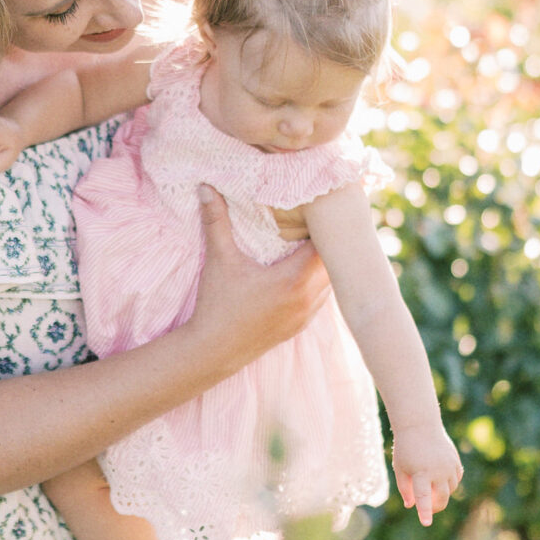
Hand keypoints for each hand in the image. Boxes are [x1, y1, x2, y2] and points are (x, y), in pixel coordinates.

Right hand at [185, 186, 329, 373]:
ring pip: (331, 283)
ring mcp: (306, 315)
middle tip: (317, 223)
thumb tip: (205, 186)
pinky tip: (302, 273)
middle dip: (327, 243)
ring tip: (313, 245)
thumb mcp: (219, 260)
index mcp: (294, 279)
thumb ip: (216, 221)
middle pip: (334, 264)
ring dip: (323, 265)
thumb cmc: (217, 306)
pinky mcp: (300, 326)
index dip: (322, 226)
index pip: (326, 245)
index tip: (315, 210)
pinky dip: (316, 283)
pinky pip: (321, 299)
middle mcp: (307, 299)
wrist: (213, 352)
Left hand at [392, 422, 462, 526]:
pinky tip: (440, 478)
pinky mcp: (455, 461)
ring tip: (430, 486)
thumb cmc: (406, 448)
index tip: (426, 523)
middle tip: (427, 507)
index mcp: (420, 473)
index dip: (425, 511)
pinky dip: (449, 483)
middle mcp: (437, 470)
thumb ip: (404, 488)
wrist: (420, 424)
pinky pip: (456, 479)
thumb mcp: (400, 468)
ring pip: (450, 490)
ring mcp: (449, 465)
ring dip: (441, 493)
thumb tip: (411, 506)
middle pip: (442, 498)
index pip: (423, 497)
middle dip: (435, 506)